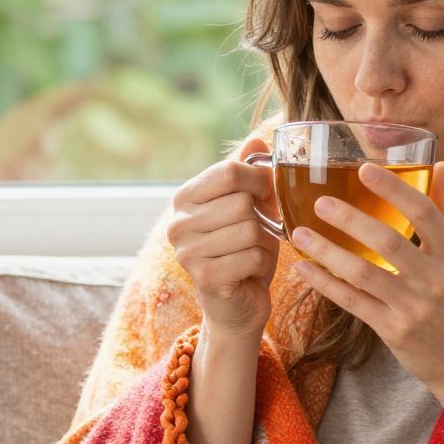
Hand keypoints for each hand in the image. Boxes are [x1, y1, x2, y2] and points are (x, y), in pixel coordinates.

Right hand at [168, 136, 280, 336]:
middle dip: (262, 217)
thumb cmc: (244, 250)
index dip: (259, 179)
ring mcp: (187, 252)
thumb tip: (257, 139)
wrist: (237, 304)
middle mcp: (178, 223)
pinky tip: (250, 270)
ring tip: (252, 251)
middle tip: (257, 232)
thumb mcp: (249, 207)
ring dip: (263, 242)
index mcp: (185, 198)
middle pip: (241, 201)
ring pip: (249, 229)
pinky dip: (262, 262)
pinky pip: (252, 256)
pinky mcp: (204, 277)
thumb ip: (249, 173)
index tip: (266, 193)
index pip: (229, 171)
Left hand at [288, 161, 443, 403]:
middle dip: (351, 219)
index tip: (365, 169)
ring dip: (328, 252)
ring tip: (301, 233)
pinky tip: (304, 268)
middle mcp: (436, 278)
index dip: (393, 188)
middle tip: (321, 202)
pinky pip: (353, 302)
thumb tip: (442, 165)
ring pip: (363, 273)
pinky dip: (325, 284)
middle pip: (388, 241)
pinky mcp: (395, 331)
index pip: (424, 212)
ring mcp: (414, 307)